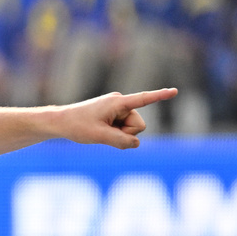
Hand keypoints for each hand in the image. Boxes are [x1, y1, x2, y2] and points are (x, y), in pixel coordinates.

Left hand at [59, 88, 177, 148]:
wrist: (61, 122)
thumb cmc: (78, 126)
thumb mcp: (99, 136)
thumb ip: (121, 141)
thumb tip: (136, 144)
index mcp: (117, 102)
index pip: (143, 99)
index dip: (160, 96)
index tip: (175, 91)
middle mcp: (119, 102)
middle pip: (138, 126)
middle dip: (126, 134)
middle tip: (105, 132)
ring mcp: (117, 109)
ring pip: (132, 130)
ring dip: (120, 135)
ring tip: (101, 131)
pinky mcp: (114, 115)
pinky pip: (124, 129)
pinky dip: (116, 134)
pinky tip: (102, 131)